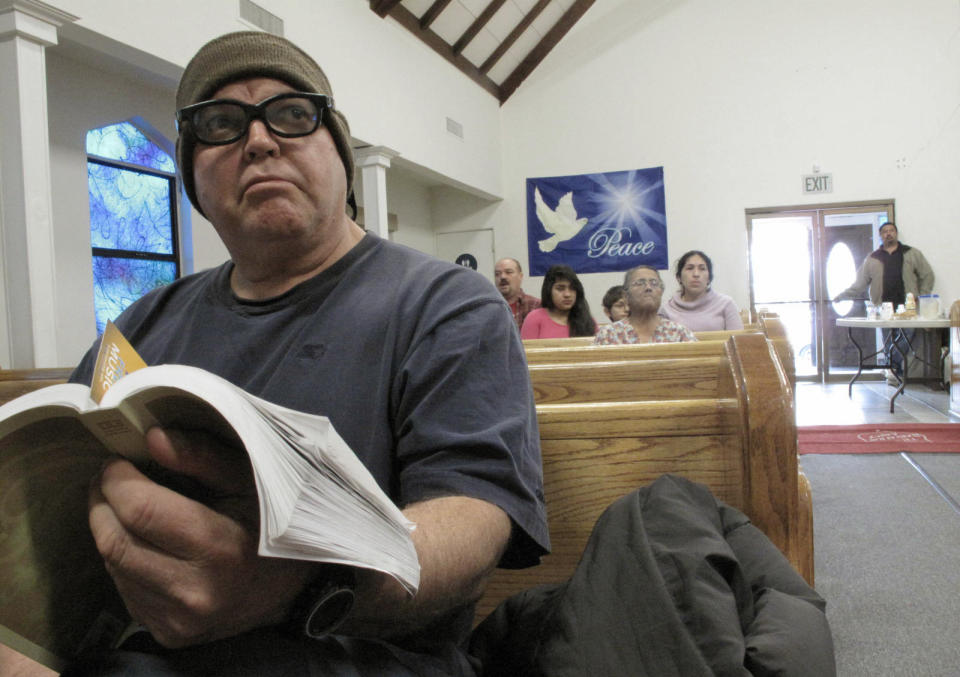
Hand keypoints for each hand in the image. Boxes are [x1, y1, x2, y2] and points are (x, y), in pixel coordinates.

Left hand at [88, 427, 313, 647]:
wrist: (292, 590)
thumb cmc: (271, 523)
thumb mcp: (248, 480)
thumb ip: (201, 456)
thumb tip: (151, 438)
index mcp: (220, 549)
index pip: (141, 511)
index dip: (117, 481)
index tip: (117, 460)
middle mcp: (194, 592)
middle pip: (116, 541)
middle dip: (102, 503)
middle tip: (110, 480)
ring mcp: (178, 620)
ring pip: (113, 567)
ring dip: (111, 531)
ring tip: (128, 508)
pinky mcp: (167, 635)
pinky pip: (125, 590)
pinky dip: (125, 561)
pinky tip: (145, 544)